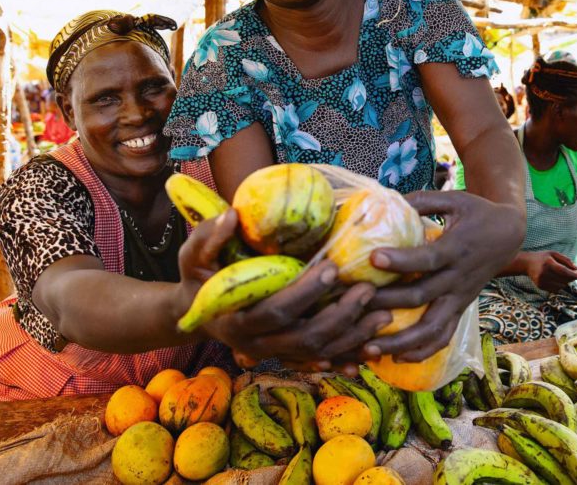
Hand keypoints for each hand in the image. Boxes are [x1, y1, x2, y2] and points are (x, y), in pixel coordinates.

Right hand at [176, 210, 390, 370]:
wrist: (197, 311)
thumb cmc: (198, 276)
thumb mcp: (192, 255)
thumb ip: (208, 237)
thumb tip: (231, 214)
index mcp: (236, 320)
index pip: (277, 310)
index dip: (306, 293)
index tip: (333, 268)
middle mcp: (256, 345)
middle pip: (305, 338)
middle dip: (340, 316)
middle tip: (369, 291)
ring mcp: (273, 354)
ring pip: (319, 353)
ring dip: (353, 337)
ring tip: (384, 315)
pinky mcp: (287, 356)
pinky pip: (322, 361)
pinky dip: (347, 357)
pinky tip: (373, 350)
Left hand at [365, 191, 523, 361]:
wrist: (509, 234)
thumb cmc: (477, 213)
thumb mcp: (455, 199)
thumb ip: (422, 201)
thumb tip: (383, 199)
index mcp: (457, 249)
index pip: (428, 258)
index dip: (401, 260)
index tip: (373, 258)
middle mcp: (458, 278)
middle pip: (421, 297)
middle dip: (386, 302)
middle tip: (352, 302)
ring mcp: (459, 298)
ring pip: (432, 328)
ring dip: (400, 342)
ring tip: (368, 348)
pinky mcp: (459, 309)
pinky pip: (443, 336)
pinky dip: (421, 351)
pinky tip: (396, 358)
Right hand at [521, 251, 576, 291]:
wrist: (526, 263)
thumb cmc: (542, 257)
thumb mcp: (553, 254)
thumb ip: (565, 260)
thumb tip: (576, 268)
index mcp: (548, 263)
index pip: (563, 271)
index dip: (573, 275)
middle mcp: (544, 273)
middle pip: (563, 279)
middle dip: (571, 278)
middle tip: (572, 274)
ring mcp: (541, 281)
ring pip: (560, 286)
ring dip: (565, 283)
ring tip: (563, 276)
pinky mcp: (540, 286)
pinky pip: (555, 289)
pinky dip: (559, 286)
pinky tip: (557, 280)